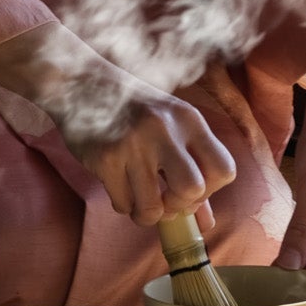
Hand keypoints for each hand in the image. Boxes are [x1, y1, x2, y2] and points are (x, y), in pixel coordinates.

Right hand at [0, 22, 234, 227]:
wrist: (81, 83)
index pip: (224, 169)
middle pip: (193, 190)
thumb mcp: (170, 126)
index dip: (212, 191)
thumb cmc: (133, 109)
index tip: (193, 190)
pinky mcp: (104, 159)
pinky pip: (123, 204)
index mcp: (189, 119)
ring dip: (147, 214)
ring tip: (140, 200)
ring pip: (153, 208)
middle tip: (166, 201)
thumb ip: (192, 168)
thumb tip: (206, 223)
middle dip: (180, 207)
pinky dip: (124, 205)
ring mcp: (133, 145)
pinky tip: (120, 187)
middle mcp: (165, 130)